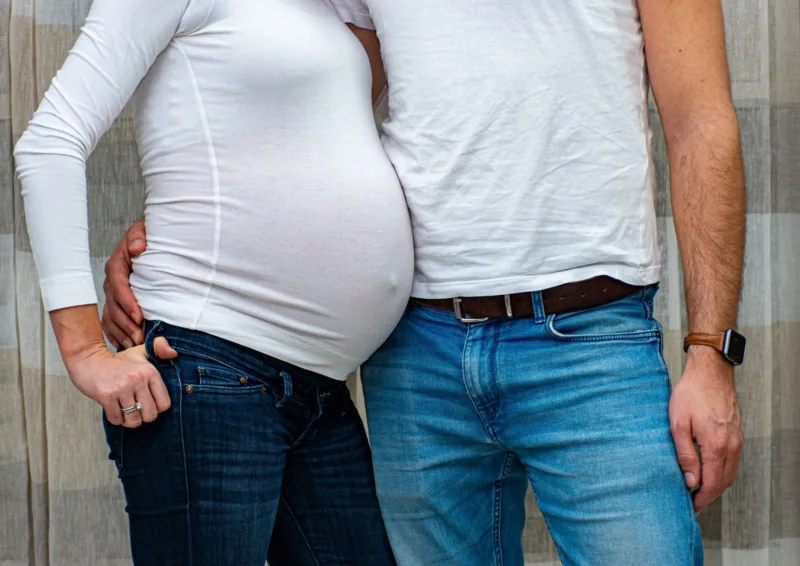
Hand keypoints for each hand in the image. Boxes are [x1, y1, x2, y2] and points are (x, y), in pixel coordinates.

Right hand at [66, 336, 176, 427]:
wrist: (88, 359)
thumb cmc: (116, 360)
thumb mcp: (140, 353)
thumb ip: (159, 351)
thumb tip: (174, 354)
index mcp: (150, 372)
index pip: (164, 404)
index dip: (156, 408)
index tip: (147, 404)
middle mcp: (138, 379)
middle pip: (150, 415)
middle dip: (143, 417)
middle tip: (135, 410)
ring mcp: (122, 388)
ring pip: (134, 420)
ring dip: (129, 420)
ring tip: (125, 411)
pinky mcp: (107, 395)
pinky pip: (117, 419)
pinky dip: (115, 419)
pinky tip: (114, 409)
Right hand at [102, 219, 146, 349]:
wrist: (152, 238)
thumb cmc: (151, 236)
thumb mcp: (145, 229)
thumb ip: (140, 236)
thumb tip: (137, 247)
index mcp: (118, 264)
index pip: (118, 285)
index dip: (127, 302)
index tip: (139, 315)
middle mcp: (113, 280)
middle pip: (114, 305)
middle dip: (126, 323)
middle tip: (140, 338)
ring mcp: (114, 293)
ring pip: (111, 316)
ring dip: (123, 331)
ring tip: (136, 345)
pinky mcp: (117, 302)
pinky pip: (111, 322)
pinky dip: (117, 334)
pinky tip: (126, 345)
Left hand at [669, 346, 742, 512]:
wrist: (711, 372)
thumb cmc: (691, 394)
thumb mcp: (678, 423)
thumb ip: (685, 454)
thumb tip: (690, 480)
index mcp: (716, 446)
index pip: (712, 484)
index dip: (701, 498)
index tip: (691, 506)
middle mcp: (731, 446)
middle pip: (723, 482)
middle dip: (708, 495)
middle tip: (693, 501)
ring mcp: (737, 440)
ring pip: (730, 473)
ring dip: (716, 484)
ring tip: (698, 489)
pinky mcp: (737, 433)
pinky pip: (733, 460)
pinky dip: (723, 471)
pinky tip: (709, 470)